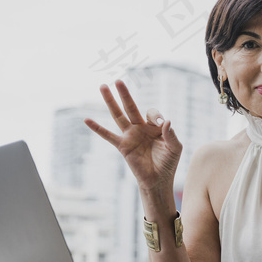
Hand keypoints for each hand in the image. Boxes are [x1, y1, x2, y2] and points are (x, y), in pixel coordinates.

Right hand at [84, 80, 182, 197]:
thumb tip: (165, 121)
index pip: (152, 114)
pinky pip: (108, 136)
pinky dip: (97, 128)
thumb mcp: (175, 147)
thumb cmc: (168, 164)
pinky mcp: (123, 146)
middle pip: (131, 107)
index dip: (155, 116)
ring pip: (118, 116)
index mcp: (154, 127)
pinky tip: (87, 120)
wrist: (158, 181)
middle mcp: (140, 128)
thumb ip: (171, 134)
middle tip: (118, 80)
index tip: (160, 123)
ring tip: (102, 87)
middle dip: (125, 94)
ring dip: (110, 102)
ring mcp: (130, 136)